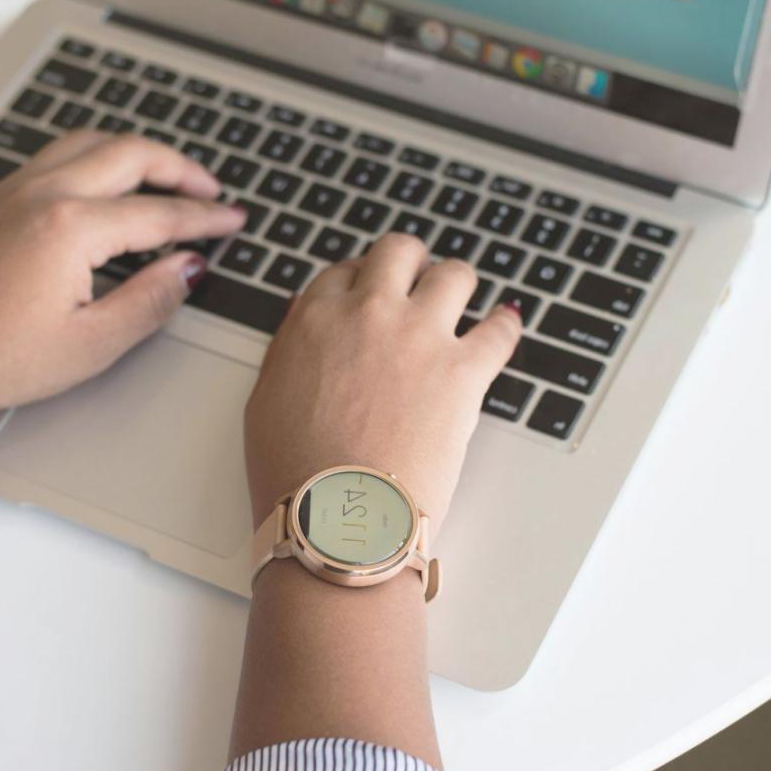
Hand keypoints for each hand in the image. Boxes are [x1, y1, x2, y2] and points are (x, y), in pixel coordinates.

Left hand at [0, 131, 245, 437]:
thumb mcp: (90, 345)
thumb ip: (149, 300)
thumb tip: (187, 269)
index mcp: (72, 229)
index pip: (160, 213)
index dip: (205, 218)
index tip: (232, 221)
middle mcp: (44, 195)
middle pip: (130, 154)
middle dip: (180, 168)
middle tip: (210, 190)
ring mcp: (15, 191)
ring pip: (91, 142)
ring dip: (137, 152)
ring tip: (166, 174)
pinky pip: (59, 156)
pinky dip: (98, 157)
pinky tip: (108, 181)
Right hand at [244, 233, 522, 535]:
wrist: (339, 518)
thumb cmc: (296, 475)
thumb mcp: (264, 402)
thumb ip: (289, 353)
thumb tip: (305, 330)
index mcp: (316, 319)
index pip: (343, 272)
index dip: (360, 280)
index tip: (369, 291)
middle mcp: (369, 314)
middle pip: (399, 252)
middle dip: (411, 263)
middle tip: (418, 280)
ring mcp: (419, 338)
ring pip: (455, 274)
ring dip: (458, 284)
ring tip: (462, 300)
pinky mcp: (463, 371)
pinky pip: (500, 329)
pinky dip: (505, 326)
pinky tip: (503, 328)